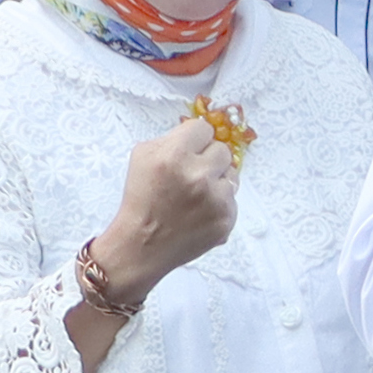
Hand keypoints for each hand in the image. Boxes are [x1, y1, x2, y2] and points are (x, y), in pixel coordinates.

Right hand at [101, 114, 239, 289]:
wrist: (142, 244)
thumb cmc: (140, 198)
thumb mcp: (143, 156)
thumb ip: (172, 138)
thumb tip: (199, 133)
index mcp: (175, 154)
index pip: (204, 128)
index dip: (195, 139)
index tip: (189, 149)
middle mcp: (198, 175)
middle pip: (222, 149)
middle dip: (207, 159)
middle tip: (192, 173)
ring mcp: (216, 199)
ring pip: (231, 174)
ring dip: (216, 180)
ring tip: (195, 195)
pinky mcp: (227, 219)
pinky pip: (232, 199)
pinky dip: (219, 203)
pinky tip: (199, 212)